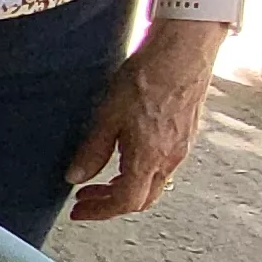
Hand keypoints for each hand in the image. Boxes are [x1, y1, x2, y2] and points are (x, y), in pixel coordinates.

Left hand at [63, 20, 229, 221]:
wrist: (185, 50)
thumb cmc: (148, 78)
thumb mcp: (108, 115)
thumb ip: (92, 150)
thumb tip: (75, 177)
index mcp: (149, 159)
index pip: (124, 202)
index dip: (99, 211)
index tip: (80, 210)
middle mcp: (170, 159)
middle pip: (142, 199)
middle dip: (111, 204)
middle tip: (86, 199)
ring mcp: (182, 147)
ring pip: (154, 183)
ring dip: (127, 188)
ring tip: (102, 180)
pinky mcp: (187, 133)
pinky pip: (164, 166)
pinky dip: (142, 172)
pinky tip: (128, 156)